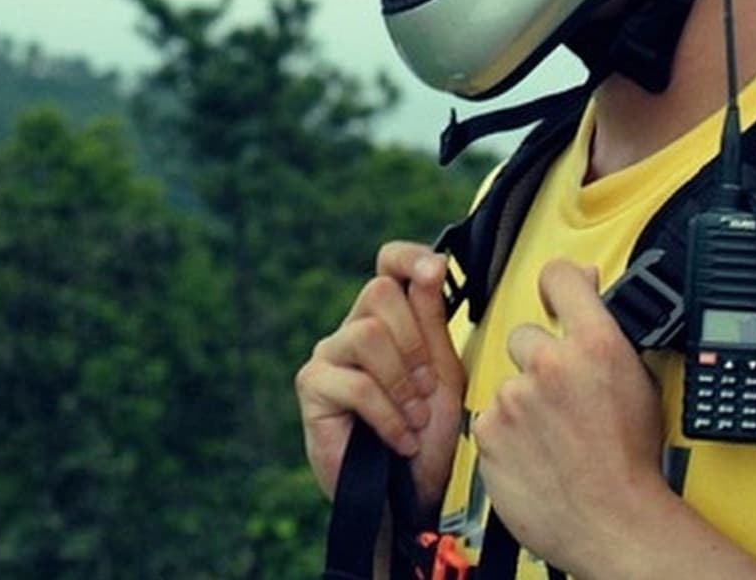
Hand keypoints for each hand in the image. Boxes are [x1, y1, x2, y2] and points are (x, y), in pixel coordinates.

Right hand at [295, 241, 466, 520]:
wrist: (409, 498)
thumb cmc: (430, 438)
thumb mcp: (443, 374)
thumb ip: (433, 320)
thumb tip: (431, 264)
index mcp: (389, 320)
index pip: (388, 264)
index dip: (408, 257)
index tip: (436, 270)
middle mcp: (353, 330)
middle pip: (378, 291)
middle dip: (414, 341)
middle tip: (427, 389)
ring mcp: (328, 356)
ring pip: (366, 333)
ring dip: (402, 383)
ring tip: (414, 418)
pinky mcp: (312, 387)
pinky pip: (356, 383)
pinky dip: (388, 416)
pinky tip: (399, 439)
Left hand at [473, 258, 668, 573]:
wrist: (615, 524)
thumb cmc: (633, 464)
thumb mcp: (640, 385)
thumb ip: (607, 336)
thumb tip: (589, 292)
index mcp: (595, 346)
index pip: (561, 277)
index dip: (558, 282)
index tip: (556, 291)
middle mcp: (550, 365)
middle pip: (525, 335)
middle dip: (539, 360)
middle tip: (563, 397)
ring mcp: (514, 398)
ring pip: (508, 384)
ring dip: (524, 404)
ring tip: (555, 437)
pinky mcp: (488, 431)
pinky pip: (490, 420)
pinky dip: (507, 435)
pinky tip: (535, 453)